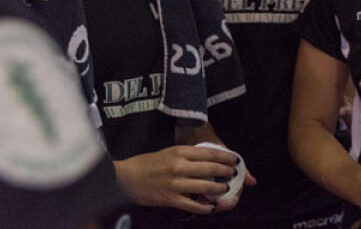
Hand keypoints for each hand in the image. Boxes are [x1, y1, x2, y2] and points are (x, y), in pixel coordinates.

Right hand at [114, 145, 241, 213]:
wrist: (125, 178)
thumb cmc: (148, 163)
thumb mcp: (170, 152)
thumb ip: (189, 155)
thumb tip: (210, 159)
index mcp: (180, 152)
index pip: (210, 153)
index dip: (226, 157)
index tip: (235, 160)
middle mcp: (179, 166)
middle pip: (211, 169)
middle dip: (226, 172)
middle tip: (234, 174)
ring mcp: (175, 184)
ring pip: (205, 187)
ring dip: (219, 188)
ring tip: (225, 188)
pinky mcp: (169, 199)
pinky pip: (192, 204)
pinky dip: (204, 207)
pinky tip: (212, 207)